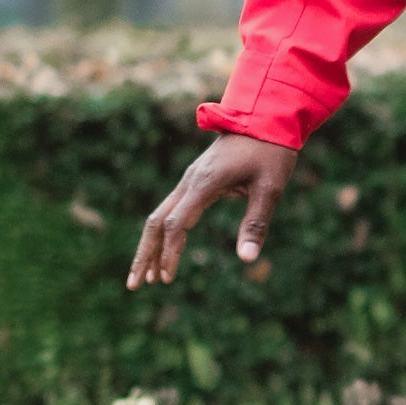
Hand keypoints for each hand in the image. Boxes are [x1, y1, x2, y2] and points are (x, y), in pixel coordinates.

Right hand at [127, 133, 297, 289]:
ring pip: (159, 216)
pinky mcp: (195, 181)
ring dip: (150, 246)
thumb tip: (247, 260)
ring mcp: (190, 181)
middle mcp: (190, 182)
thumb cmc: (270, 154)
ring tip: (143, 277)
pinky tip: (164, 252)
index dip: (170, 252)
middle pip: (156, 222)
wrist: (265, 119)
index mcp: (205, 184)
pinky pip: (171, 210)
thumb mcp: (270, 189)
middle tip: (135, 285)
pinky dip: (163, 233)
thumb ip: (256, 224)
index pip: (178, 223)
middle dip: (145, 254)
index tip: (168, 278)